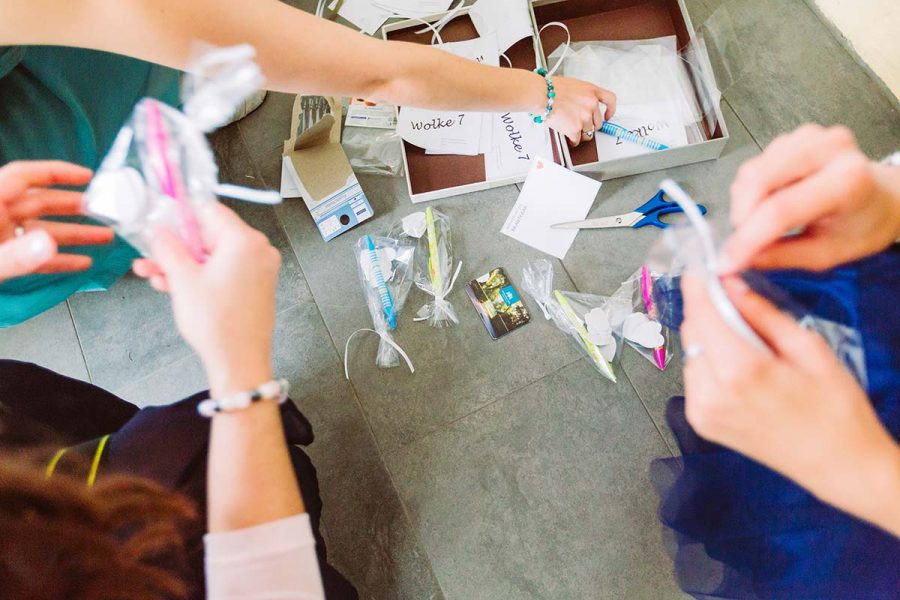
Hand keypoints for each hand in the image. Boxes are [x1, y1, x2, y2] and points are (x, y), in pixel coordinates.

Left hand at [0, 161, 113, 281]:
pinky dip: (58, 259)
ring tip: (105, 237)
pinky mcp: (4, 260)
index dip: (56, 173)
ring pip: (42, 230)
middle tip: (102, 209)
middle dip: (74, 206)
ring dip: (74, 234)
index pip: (23, 176)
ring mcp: (1, 239)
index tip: (86, 176)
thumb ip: (16, 255)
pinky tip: (82, 263)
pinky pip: (35, 255)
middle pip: (39, 203)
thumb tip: (48, 245)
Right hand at [133, 203, 280, 396]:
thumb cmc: (219, 324)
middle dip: (176, 247)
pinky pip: (223, 271)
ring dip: (182, 264)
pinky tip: (172, 286)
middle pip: (209, 235)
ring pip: (212, 256)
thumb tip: (159, 230)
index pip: (209, 211)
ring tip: (153, 275)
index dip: (181, 216)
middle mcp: (258, 251)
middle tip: (151, 255)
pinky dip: (200, 276)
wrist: (239, 361)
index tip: (160, 222)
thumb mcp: (183, 279)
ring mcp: (258, 269)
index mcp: (245, 241)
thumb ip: (168, 248)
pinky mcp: (254, 286)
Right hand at [544, 75, 615, 146]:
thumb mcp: (573, 85)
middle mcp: (591, 104)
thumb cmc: (551, 88)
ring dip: (581, 134)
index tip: (608, 116)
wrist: (542, 95)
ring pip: (588, 133)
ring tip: (574, 132)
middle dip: (590, 125)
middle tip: (582, 125)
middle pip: (598, 122)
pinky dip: (573, 141)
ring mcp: (584, 117)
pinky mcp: (575, 129)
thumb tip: (582, 105)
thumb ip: (582, 95)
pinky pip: (577, 140)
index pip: (611, 100)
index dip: (611, 110)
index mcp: (592, 91)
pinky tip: (570, 139)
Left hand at [680, 274, 899, 533]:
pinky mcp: (701, 422)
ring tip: (750, 350)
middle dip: (708, 313)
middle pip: (692, 332)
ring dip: (710, 340)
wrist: (839, 465)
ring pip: (691, 353)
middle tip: (736, 306)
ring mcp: (702, 412)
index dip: (697, 288)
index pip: (702, 314)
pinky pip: (694, 377)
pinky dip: (710, 365)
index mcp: (741, 372)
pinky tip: (741, 371)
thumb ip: (762, 314)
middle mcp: (712, 394)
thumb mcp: (809, 348)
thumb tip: (732, 286)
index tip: (698, 271)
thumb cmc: (835, 410)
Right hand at [722, 124, 899, 272]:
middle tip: (740, 243)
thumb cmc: (861, 226)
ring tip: (760, 224)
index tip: (727, 262)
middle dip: (740, 216)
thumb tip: (739, 260)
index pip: (781, 209)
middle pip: (759, 180)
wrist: (881, 197)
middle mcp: (829, 148)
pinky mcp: (794, 136)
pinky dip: (751, 190)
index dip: (747, 238)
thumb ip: (782, 257)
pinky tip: (769, 202)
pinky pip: (756, 164)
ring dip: (744, 203)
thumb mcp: (827, 254)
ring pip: (752, 171)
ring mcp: (810, 136)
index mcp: (848, 180)